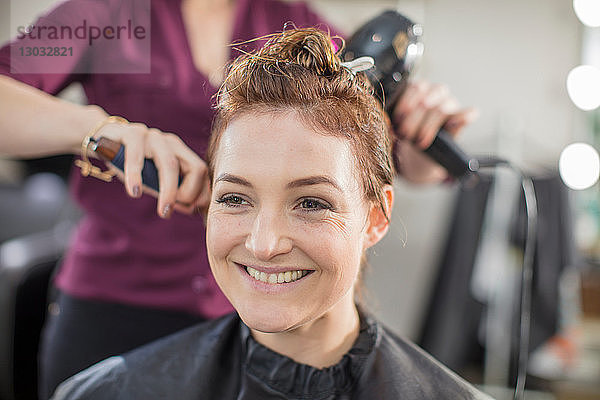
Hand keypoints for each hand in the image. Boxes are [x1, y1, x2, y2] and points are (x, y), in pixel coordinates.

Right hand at [93, 120, 209, 217]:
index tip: (188, 210)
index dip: (200, 193)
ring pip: (169, 164)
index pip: (202, 172)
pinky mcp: (131, 133)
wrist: (103, 140)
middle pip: (194, 168)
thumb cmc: (132, 164)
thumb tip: (191, 209)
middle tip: (174, 212)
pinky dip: (136, 177)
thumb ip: (172, 191)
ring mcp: (153, 136)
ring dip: (169, 191)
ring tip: (164, 211)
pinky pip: (136, 156)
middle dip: (189, 194)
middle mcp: (171, 143)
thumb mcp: (154, 180)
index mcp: (181, 152)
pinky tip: (134, 192)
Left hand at [391, 81, 477, 182]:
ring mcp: (450, 104)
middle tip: (405, 135)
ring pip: (443, 108)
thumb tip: (388, 120)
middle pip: (428, 99)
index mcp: (418, 89)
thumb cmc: (403, 138)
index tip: (397, 121)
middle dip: (414, 119)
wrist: (415, 159)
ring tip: (419, 142)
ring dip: (428, 127)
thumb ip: (391, 118)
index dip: (406, 105)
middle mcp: (435, 93)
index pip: (416, 87)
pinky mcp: (462, 119)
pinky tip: (450, 125)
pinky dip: (462, 118)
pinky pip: (468, 113)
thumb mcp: (393, 126)